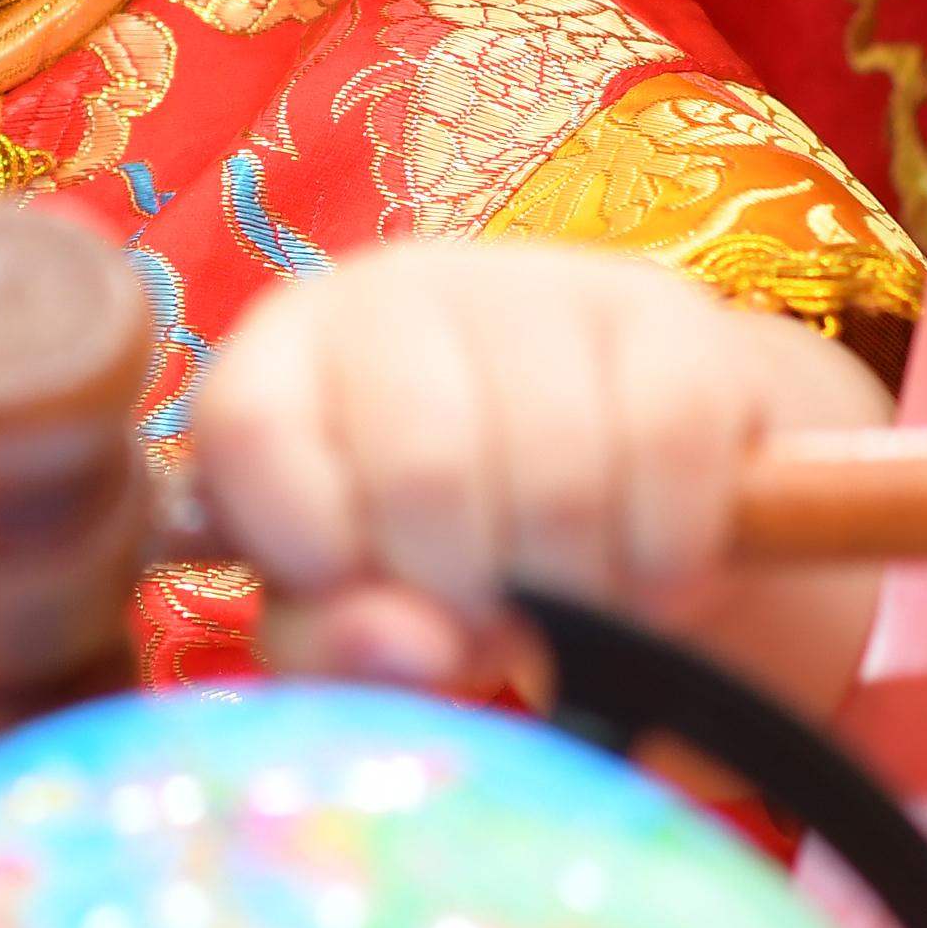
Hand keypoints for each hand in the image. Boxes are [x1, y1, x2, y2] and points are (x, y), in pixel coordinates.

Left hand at [187, 241, 892, 721]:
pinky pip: (672, 446)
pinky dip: (666, 552)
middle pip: (423, 470)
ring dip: (579, 589)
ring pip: (559, 473)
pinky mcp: (663, 309)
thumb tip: (397, 642)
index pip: (254, 433)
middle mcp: (395, 292)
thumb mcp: (360, 616)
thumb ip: (335, 643)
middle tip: (498, 622)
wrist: (618, 486)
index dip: (318, 555)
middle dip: (471, 593)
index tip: (381, 611)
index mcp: (283, 357)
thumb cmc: (444, 556)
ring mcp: (536, 283)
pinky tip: (649, 573)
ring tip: (577, 605)